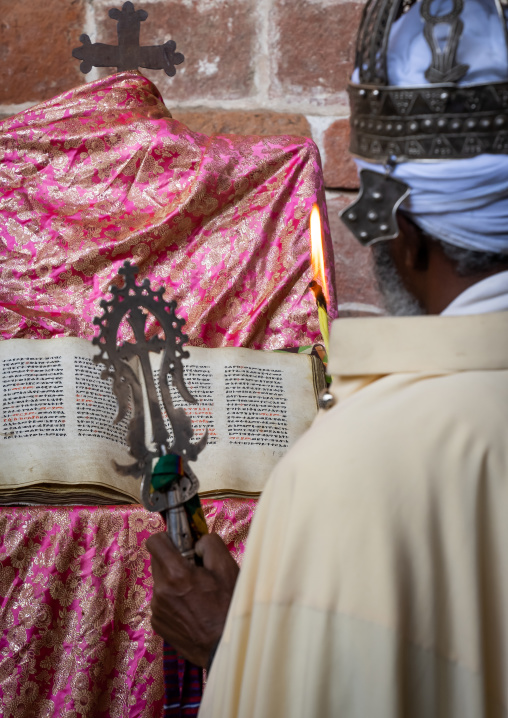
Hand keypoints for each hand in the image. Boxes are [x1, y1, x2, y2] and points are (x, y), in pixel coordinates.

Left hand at [146, 532, 238, 666]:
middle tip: (196, 571)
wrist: (224, 647)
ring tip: (197, 594)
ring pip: (161, 582)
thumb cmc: (228, 607)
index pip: (155, 542)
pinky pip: (162, 601)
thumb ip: (210, 544)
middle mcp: (161, 591)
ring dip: (174, 582)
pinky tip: (192, 610)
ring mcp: (157, 609)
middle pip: (158, 561)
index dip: (168, 538)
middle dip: (174, 560)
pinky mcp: (157, 624)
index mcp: (176, 574)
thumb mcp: (227, 568)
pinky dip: (173, 600)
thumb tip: (196, 543)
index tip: (181, 544)